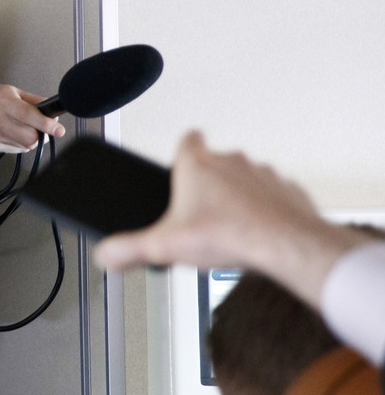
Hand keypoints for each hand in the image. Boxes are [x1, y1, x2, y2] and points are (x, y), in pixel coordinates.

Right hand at [0, 85, 64, 154]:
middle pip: (29, 138)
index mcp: (4, 102)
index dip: (46, 124)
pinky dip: (18, 143)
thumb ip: (33, 101)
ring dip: (29, 139)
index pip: (29, 116)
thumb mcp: (10, 91)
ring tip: (21, 128)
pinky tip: (10, 132)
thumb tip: (52, 110)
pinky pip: (15, 150)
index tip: (59, 130)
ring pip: (24, 146)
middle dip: (39, 134)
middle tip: (38, 127)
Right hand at [94, 131, 368, 307]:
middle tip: (200, 211)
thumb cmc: (231, 235)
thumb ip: (127, 249)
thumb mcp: (163, 247)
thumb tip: (105, 254)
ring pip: (246, 177)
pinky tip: (258, 231)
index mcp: (198, 165)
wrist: (287, 246)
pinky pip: (274, 194)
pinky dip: (267, 209)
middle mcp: (232, 161)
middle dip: (208, 181)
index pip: (187, 140)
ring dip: (239, 194)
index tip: (179, 163)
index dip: (182, 150)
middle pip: (215, 161)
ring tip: (230, 225)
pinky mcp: (288, 191)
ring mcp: (264, 174)